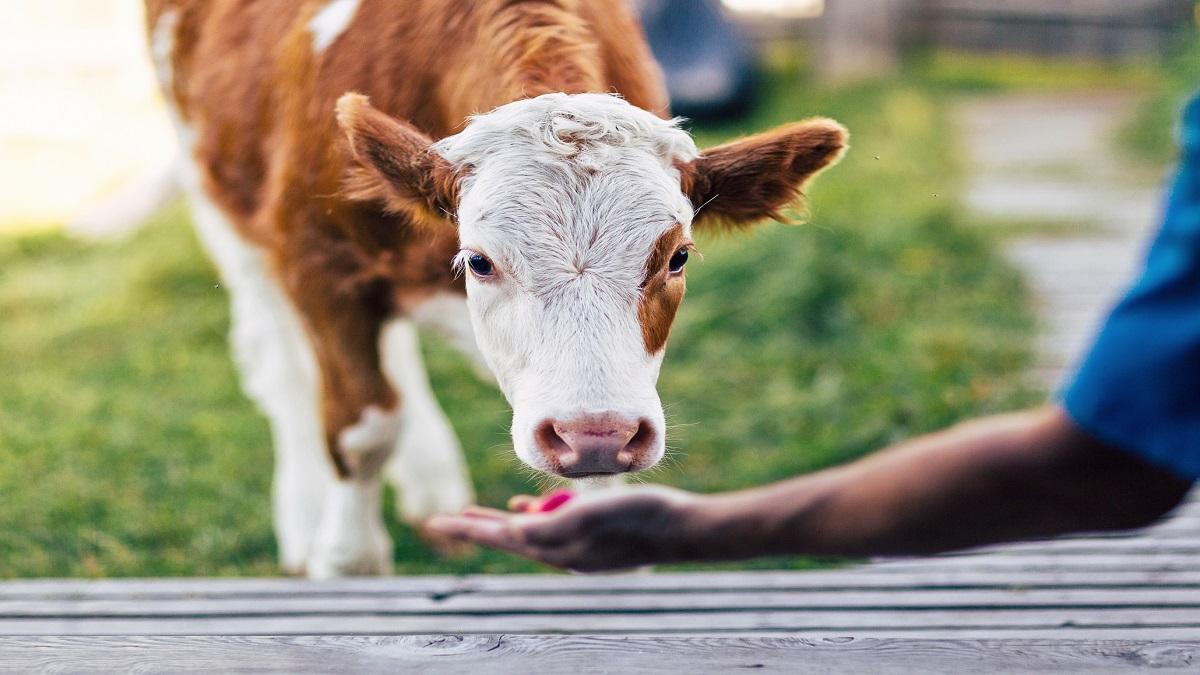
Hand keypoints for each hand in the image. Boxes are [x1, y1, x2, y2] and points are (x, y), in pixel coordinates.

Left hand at [425, 486, 700, 571]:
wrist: (682, 529)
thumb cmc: (641, 516)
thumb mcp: (595, 512)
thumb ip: (555, 522)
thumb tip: (517, 529)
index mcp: (558, 547)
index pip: (502, 536)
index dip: (470, 528)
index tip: (438, 522)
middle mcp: (563, 552)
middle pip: (509, 538)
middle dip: (478, 528)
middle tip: (445, 521)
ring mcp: (579, 547)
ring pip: (528, 534)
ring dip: (502, 523)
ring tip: (478, 515)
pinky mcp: (593, 538)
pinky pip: (552, 528)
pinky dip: (534, 516)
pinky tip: (530, 504)